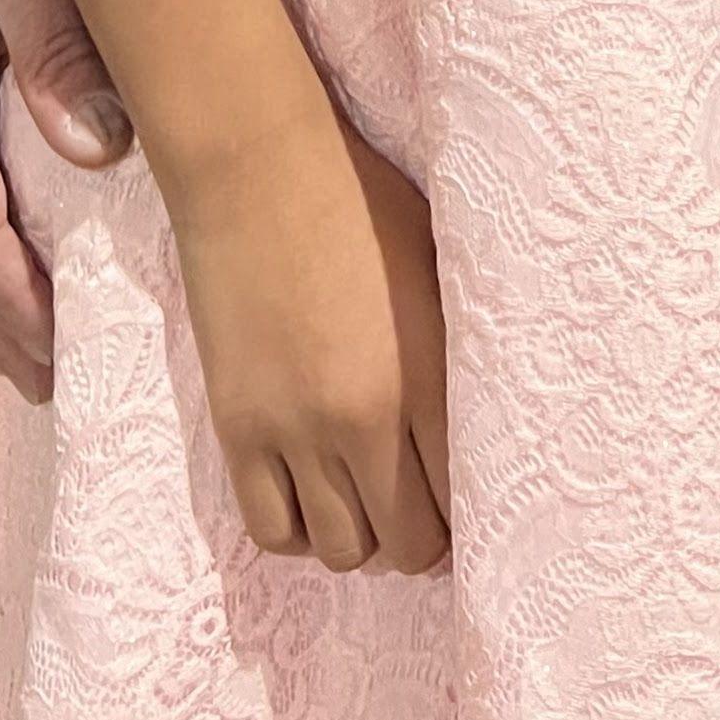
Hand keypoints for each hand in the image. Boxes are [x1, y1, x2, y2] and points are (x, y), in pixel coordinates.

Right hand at [161, 104, 453, 575]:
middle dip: (422, 534)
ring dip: (362, 534)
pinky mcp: (238, 430)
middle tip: (418, 499)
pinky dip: (299, 528)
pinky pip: (274, 530)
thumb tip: (481, 422)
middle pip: (409, 545)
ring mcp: (295, 432)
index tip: (466, 497)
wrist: (258, 167)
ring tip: (364, 493)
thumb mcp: (438, 271)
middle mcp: (364, 421)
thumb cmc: (361, 202)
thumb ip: (455, 357)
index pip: (466, 501)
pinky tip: (312, 491)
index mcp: (427, 378)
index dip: (471, 511)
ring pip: (343, 551)